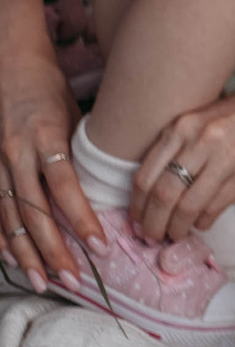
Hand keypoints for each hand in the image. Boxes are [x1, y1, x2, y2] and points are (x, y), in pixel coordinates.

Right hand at [0, 22, 100, 291]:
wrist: (10, 66)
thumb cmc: (50, 90)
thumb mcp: (73, 116)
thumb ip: (83, 154)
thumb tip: (110, 191)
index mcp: (45, 136)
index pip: (65, 186)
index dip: (82, 219)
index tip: (102, 248)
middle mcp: (16, 152)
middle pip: (35, 210)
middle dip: (54, 249)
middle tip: (74, 280)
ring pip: (10, 217)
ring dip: (28, 253)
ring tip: (44, 281)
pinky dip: (1, 237)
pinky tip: (13, 260)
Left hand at [133, 84, 234, 245]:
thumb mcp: (200, 121)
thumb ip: (179, 148)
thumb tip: (157, 191)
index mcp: (182, 128)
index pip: (146, 175)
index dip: (136, 205)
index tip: (136, 218)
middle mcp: (199, 142)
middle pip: (162, 195)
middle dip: (152, 222)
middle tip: (151, 234)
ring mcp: (224, 160)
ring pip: (186, 207)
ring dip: (176, 228)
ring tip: (174, 234)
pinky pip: (213, 209)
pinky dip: (201, 222)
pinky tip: (199, 223)